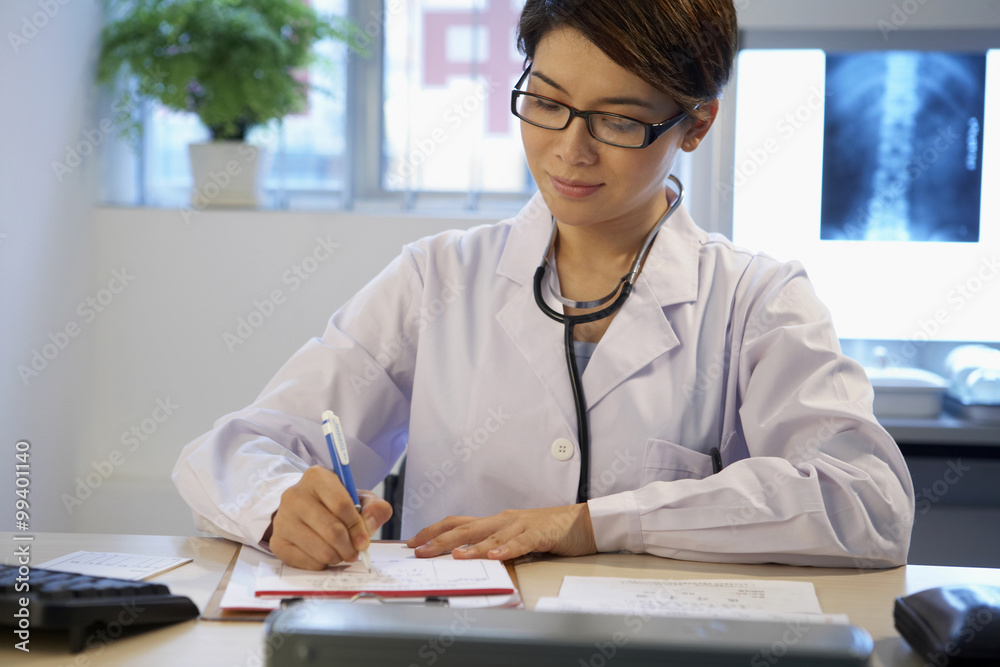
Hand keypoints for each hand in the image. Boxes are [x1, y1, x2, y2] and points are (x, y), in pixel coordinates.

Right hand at [265, 466, 392, 569]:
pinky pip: (306, 562)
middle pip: (332, 530)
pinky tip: (324, 555)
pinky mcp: (276, 541)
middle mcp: (294, 495)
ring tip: (341, 553)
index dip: (357, 527)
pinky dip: (321, 564)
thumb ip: (375, 507)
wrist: (306, 511)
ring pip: (320, 549)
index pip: (342, 505)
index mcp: (316, 477)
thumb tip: (369, 524)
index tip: (364, 541)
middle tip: (355, 552)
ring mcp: (282, 519)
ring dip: (337, 557)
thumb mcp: (360, 499)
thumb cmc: (336, 504)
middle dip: (349, 547)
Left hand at [405, 504, 596, 560]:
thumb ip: (493, 543)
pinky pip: (521, 543)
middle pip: (466, 528)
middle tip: (419, 551)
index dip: (433, 531)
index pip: (457, 523)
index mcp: (495, 522)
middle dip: (440, 540)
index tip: (412, 542)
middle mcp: (503, 520)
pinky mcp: (540, 534)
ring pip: (492, 536)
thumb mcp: (514, 536)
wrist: (582, 522)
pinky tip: (496, 558)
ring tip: (453, 555)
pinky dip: (507, 550)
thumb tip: (464, 557)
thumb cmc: (547, 530)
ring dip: (471, 547)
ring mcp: (521, 526)